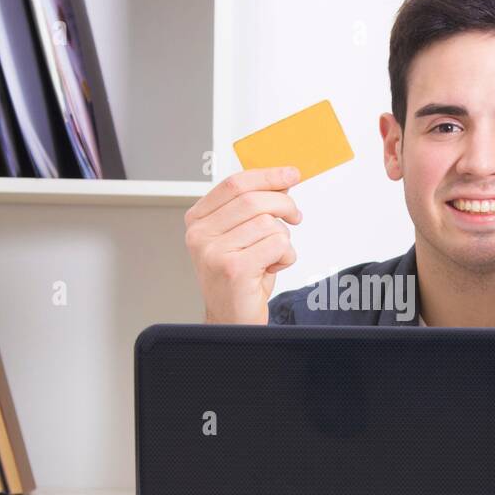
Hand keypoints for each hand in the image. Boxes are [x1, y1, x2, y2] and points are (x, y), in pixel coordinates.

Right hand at [184, 166, 303, 323]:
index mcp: (198, 220)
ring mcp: (214, 252)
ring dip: (283, 240)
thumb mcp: (242, 236)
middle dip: (284, 205)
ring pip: (268, 224)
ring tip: (272, 256)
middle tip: (296, 216)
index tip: (290, 174)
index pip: (234, 184)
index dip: (267, 175)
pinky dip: (285, 256)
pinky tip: (271, 268)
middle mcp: (200, 235)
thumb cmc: (239, 279)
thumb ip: (254, 208)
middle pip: (253, 200)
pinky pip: (277, 245)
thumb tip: (281, 181)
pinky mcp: (234, 268)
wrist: (231, 319)